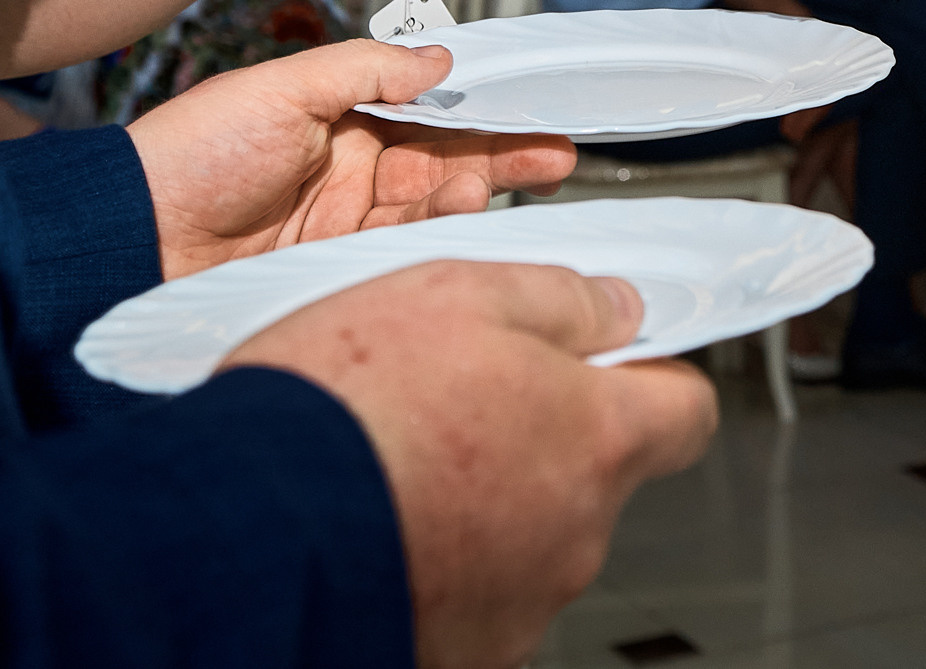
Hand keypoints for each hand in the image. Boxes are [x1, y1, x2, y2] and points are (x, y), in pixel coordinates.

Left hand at [128, 38, 576, 280]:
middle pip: (446, 159)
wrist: (127, 242)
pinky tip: (461, 222)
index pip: (429, 110)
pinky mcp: (340, 271)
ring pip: (434, 208)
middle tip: (554, 153)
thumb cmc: (187, 156)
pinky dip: (440, 238)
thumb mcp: (280, 90)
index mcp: (338, 118)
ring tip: (490, 184)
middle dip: (503, 154)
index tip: (533, 108)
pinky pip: (407, 252)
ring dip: (472, 192)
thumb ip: (364, 70)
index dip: (483, 109)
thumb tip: (440, 61)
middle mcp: (351, 170)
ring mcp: (348, 224)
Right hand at [224, 262, 716, 668]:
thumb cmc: (343, 407)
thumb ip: (560, 299)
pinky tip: (376, 520)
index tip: (615, 358)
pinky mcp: (457, 649)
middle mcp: (574, 532)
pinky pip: (469, 592)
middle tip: (463, 397)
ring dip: (485, 500)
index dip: (654, 377)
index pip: (688, 411)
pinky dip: (435, 557)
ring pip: (529, 534)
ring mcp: (518, 603)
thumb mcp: (460, 291)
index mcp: (596, 437)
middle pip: (597, 473)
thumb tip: (616, 308)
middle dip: (546, 435)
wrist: (237, 528)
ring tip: (400, 459)